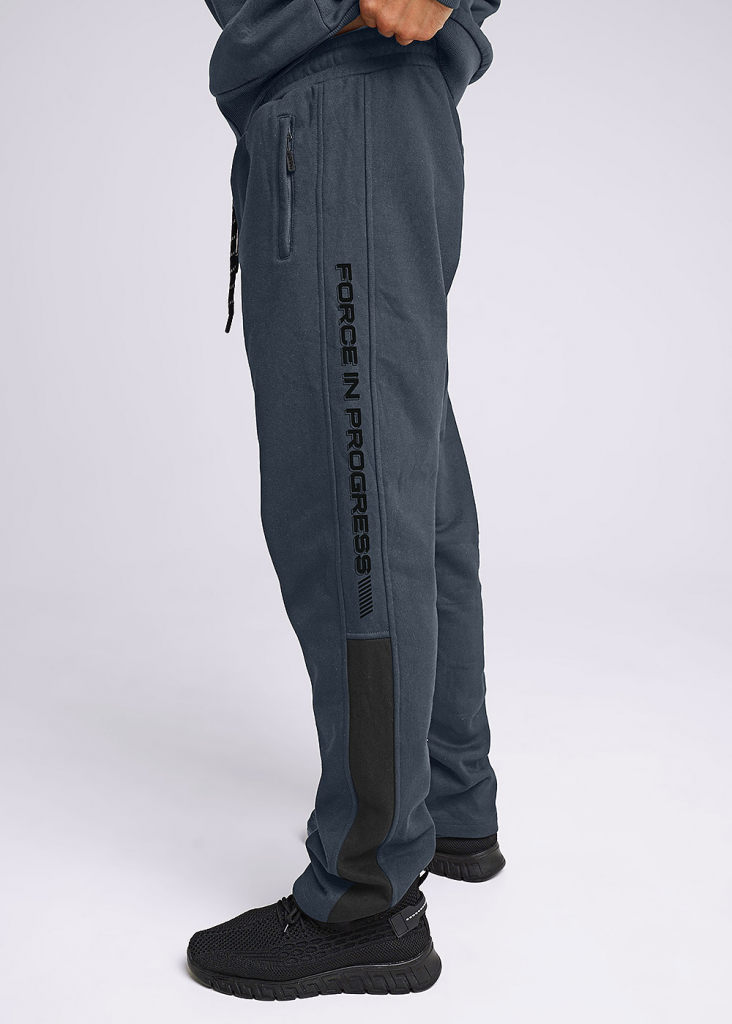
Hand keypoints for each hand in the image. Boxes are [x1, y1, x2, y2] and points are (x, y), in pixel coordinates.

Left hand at [335, 0, 451, 45]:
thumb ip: (373, 0)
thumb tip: (362, 15)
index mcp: (371, 6)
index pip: (368, 20)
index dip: (379, 11)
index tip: (387, 4)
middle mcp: (386, 22)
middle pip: (385, 29)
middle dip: (392, 19)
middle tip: (403, 3)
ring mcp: (405, 30)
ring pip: (401, 36)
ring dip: (406, 26)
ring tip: (415, 7)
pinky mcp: (423, 33)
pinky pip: (418, 35)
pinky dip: (422, 25)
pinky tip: (426, 10)